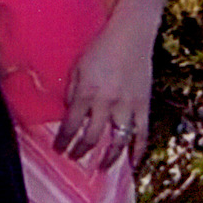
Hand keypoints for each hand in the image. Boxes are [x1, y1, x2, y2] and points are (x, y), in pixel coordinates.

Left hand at [54, 20, 153, 168]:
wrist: (131, 35)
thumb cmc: (101, 49)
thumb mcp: (78, 68)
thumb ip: (72, 92)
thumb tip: (69, 115)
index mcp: (87, 92)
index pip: (71, 125)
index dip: (63, 141)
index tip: (58, 149)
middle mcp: (106, 102)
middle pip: (92, 137)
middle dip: (80, 151)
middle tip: (74, 158)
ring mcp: (127, 105)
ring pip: (118, 141)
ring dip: (108, 158)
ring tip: (101, 168)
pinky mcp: (144, 105)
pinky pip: (142, 133)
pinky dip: (138, 151)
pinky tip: (133, 164)